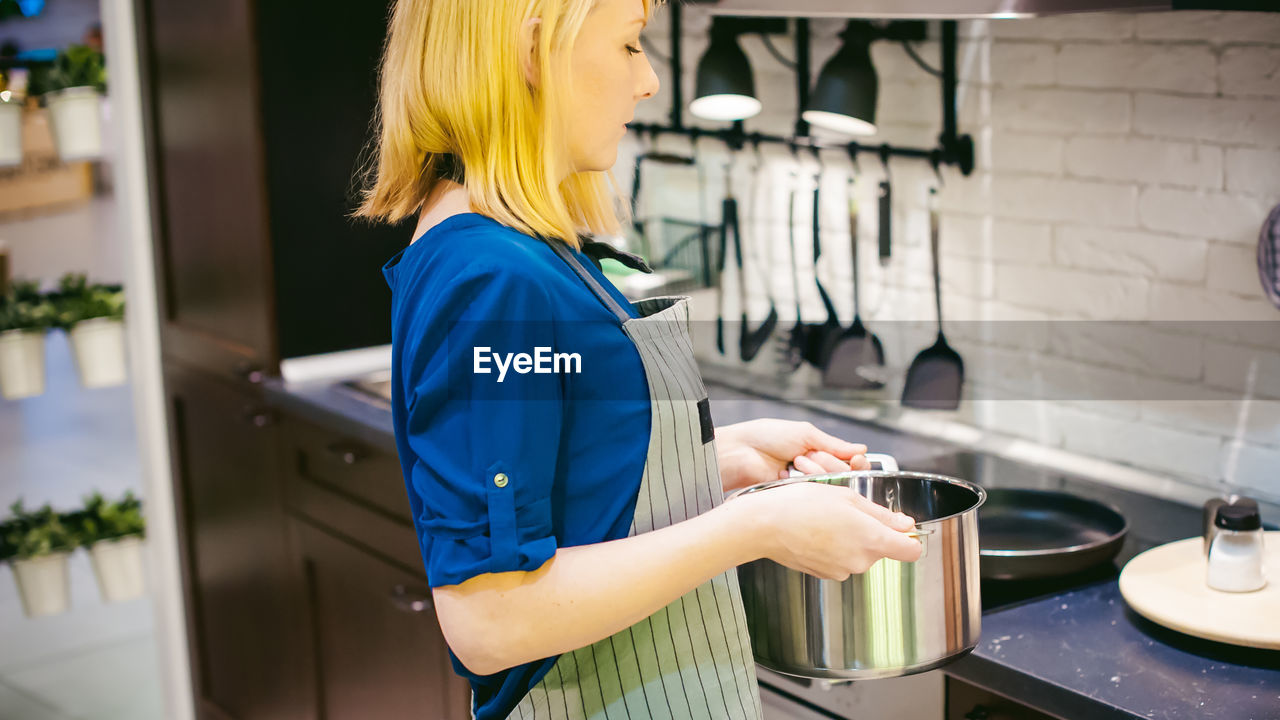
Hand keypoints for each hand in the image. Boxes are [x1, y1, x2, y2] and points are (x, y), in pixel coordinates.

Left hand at [715, 419, 871, 493]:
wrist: (740, 453)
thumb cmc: (766, 437)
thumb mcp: (805, 434)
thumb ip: (834, 444)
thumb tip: (861, 448)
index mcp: (818, 452)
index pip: (848, 462)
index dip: (855, 463)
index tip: (857, 460)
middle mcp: (814, 470)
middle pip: (842, 475)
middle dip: (830, 463)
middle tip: (810, 455)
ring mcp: (805, 486)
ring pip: (830, 486)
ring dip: (817, 471)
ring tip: (795, 462)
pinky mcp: (795, 498)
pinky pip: (814, 495)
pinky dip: (806, 482)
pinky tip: (791, 473)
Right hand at [724, 480, 922, 577]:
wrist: (765, 525)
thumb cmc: (801, 504)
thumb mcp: (847, 498)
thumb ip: (881, 514)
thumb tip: (905, 524)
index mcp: (871, 539)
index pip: (911, 550)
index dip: (909, 538)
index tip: (900, 527)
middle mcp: (860, 560)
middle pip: (882, 549)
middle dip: (871, 531)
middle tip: (847, 511)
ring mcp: (842, 570)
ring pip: (860, 553)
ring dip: (851, 539)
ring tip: (827, 520)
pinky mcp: (825, 574)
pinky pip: (841, 559)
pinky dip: (834, 547)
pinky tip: (817, 532)